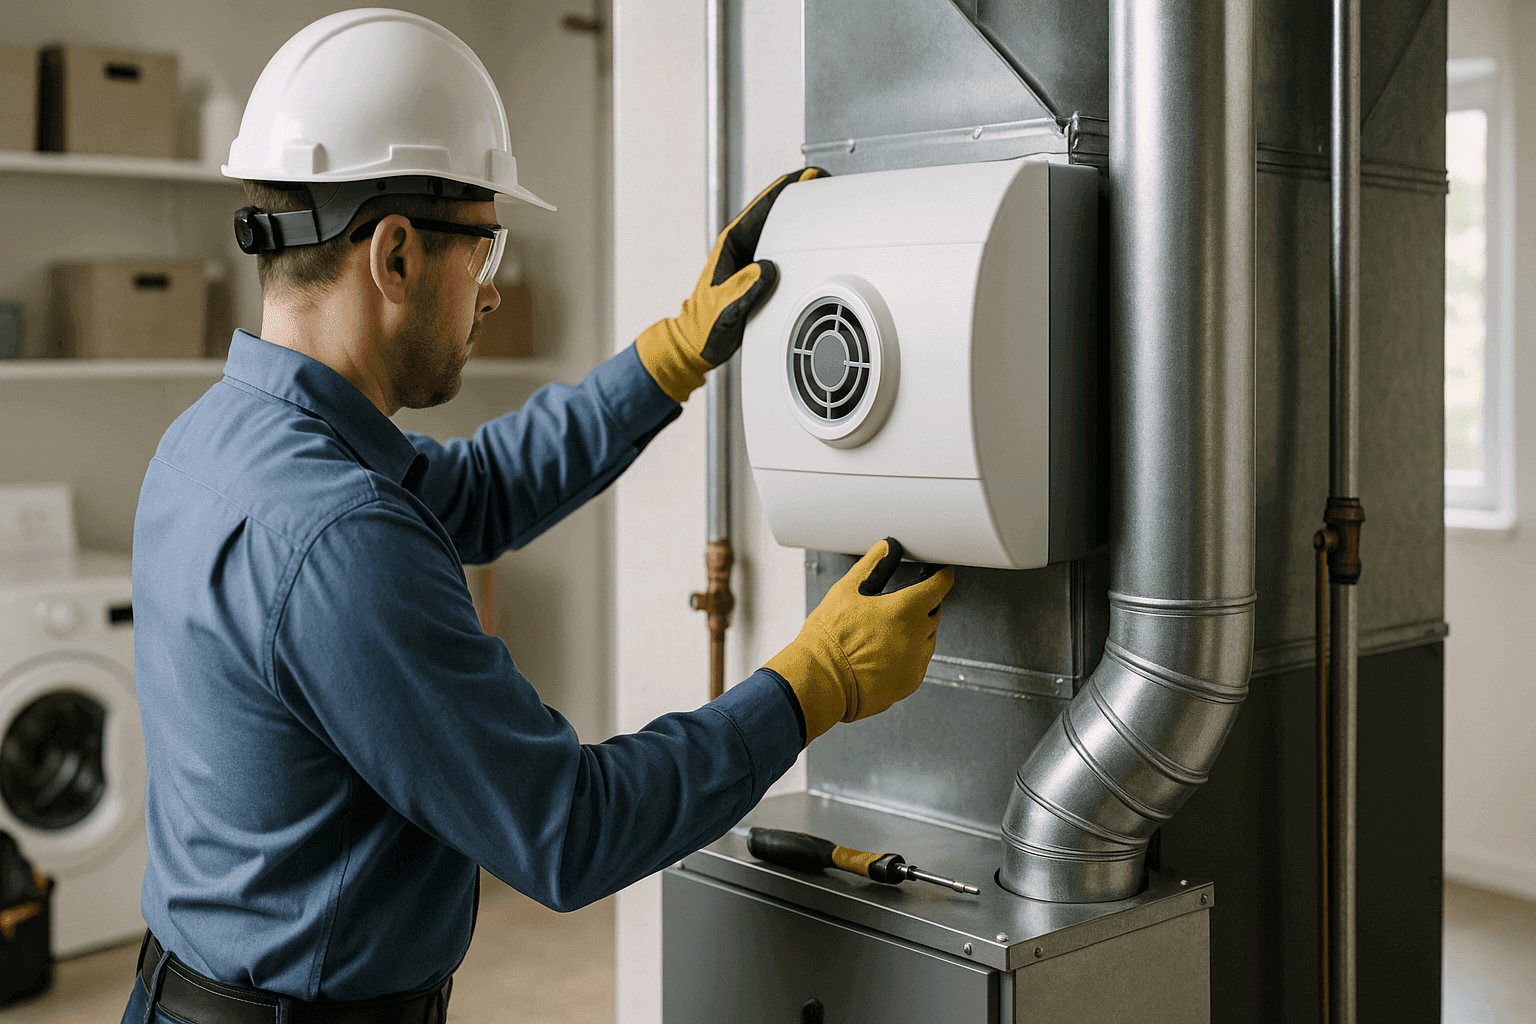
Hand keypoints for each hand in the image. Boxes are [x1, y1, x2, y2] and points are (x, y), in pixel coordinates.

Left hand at [636, 167, 829, 402]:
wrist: (698, 342)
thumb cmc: (705, 326)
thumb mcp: (726, 308)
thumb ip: (746, 288)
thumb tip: (767, 269)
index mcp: (731, 246)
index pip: (762, 209)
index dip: (785, 190)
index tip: (806, 177)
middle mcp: (741, 248)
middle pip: (772, 211)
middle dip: (796, 193)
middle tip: (821, 181)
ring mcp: (749, 258)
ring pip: (777, 227)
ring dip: (798, 214)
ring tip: (821, 201)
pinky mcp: (757, 271)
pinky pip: (780, 248)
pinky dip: (796, 238)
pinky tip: (810, 237)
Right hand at [765, 539, 953, 744]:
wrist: (820, 679)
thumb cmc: (829, 638)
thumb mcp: (845, 591)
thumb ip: (872, 565)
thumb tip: (887, 548)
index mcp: (903, 609)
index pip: (939, 586)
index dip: (942, 576)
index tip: (941, 573)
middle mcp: (915, 636)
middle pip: (935, 611)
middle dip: (924, 604)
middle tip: (902, 604)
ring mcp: (915, 661)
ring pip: (929, 638)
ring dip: (917, 630)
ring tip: (887, 631)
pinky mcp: (910, 681)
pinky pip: (920, 661)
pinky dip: (910, 654)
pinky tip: (887, 652)